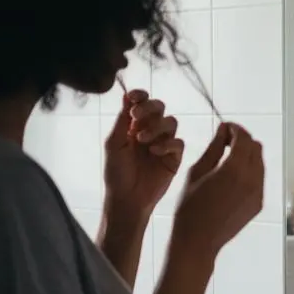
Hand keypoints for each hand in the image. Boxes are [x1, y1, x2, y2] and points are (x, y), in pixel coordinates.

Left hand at [103, 90, 184, 218]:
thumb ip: (122, 120)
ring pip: (171, 122)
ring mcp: (164, 144)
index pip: (141, 103)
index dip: (140, 96)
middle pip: (159, 108)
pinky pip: (179, 143)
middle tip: (136, 117)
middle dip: (149, 108)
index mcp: (134, 126)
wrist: (127, 199)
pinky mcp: (174, 158)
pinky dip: (167, 144)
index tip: (134, 97)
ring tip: (142, 140)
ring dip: (157, 127)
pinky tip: (154, 152)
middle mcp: (150, 131)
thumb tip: (125, 95)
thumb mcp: (114, 144)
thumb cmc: (116, 173)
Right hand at [170, 122, 264, 259]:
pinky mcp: (258, 203)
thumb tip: (223, 130)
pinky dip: (250, 170)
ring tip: (228, 157)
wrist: (198, 241)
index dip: (235, 129)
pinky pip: (259, 179)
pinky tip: (232, 175)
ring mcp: (258, 193)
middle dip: (243, 140)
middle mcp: (252, 180)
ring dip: (247, 154)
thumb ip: (214, 148)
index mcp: (234, 170)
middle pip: (256, 148)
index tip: (225, 128)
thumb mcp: (197, 172)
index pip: (244, 138)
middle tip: (226, 140)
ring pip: (260, 163)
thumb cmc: (190, 207)